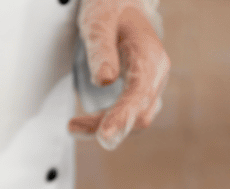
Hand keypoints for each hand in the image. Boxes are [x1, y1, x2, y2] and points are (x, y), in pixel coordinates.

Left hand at [69, 0, 170, 149]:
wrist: (121, 4)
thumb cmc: (110, 10)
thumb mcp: (99, 22)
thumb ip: (101, 50)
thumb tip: (104, 81)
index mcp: (149, 57)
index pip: (139, 93)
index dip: (122, 116)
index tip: (105, 134)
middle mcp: (156, 74)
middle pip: (139, 113)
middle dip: (110, 126)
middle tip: (74, 128)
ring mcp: (150, 85)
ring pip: (134, 118)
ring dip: (105, 126)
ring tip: (73, 126)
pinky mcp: (140, 92)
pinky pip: (128, 114)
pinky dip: (107, 122)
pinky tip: (84, 123)